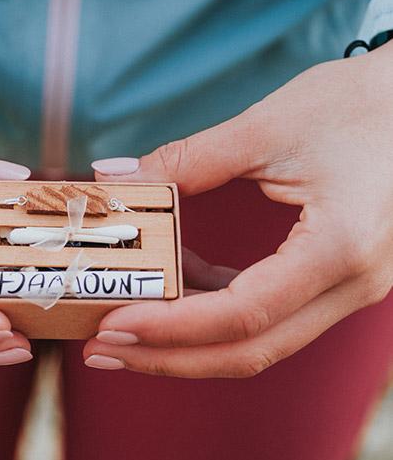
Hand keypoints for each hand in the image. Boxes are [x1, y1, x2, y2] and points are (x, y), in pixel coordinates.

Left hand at [88, 46, 392, 376]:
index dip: (172, 328)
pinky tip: (171, 300)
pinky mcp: (338, 284)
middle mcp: (352, 285)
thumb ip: (188, 160)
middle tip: (102, 349)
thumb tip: (114, 181)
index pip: (243, 314)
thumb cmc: (358, 103)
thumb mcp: (269, 125)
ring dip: (189, 345)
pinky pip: (272, 320)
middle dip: (168, 357)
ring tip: (124, 333)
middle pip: (250, 351)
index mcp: (340, 246)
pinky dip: (217, 318)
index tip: (112, 324)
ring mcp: (350, 291)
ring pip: (260, 344)